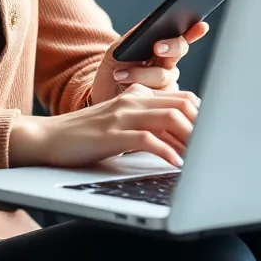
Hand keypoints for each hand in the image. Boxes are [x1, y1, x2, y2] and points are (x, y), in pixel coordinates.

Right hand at [9, 84, 198, 168]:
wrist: (47, 138)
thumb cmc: (85, 136)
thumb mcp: (120, 123)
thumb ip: (146, 124)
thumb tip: (180, 141)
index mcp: (137, 95)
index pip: (182, 98)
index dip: (203, 116)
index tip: (213, 137)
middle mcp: (133, 100)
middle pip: (182, 105)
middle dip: (203, 128)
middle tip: (212, 149)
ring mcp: (122, 115)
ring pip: (169, 119)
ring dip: (190, 140)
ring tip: (199, 159)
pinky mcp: (111, 134)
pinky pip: (147, 140)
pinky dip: (166, 153)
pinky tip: (175, 165)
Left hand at [87, 19, 209, 105]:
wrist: (100, 97)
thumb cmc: (112, 69)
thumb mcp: (118, 49)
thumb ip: (135, 37)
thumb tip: (152, 21)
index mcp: (161, 49)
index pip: (181, 37)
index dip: (194, 32)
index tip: (200, 26)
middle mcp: (168, 66)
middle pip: (179, 52)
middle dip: (171, 47)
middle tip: (157, 47)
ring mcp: (167, 86)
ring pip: (164, 76)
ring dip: (141, 74)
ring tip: (120, 74)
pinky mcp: (161, 106)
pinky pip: (159, 97)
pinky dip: (140, 89)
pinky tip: (127, 88)